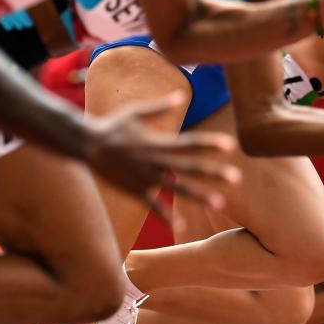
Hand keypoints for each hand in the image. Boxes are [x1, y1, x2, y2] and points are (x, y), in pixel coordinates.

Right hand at [86, 92, 240, 223]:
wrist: (86, 144)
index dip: (210, 144)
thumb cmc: (112, 126)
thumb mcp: (136, 111)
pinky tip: (182, 227)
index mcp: (158, 142)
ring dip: (200, 196)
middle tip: (237, 178)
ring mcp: (146, 178)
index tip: (230, 145)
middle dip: (213, 173)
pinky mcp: (135, 190)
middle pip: (190, 168)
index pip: (190, 143)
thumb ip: (161, 106)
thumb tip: (182, 96)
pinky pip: (154, 207)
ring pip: (178, 189)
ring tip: (221, 203)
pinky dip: (167, 218)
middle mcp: (156, 161)